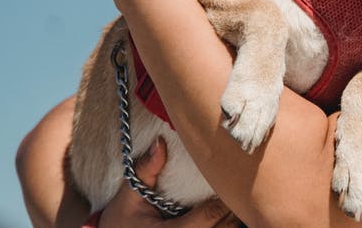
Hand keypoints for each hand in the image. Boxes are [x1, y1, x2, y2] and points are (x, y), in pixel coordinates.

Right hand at [98, 137, 239, 226]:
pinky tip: (225, 213)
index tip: (232, 180)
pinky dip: (224, 224)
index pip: (206, 218)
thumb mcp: (130, 192)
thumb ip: (146, 169)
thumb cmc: (123, 216)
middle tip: (239, 186)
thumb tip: (160, 142)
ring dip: (231, 218)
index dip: (223, 201)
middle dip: (232, 209)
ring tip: (233, 198)